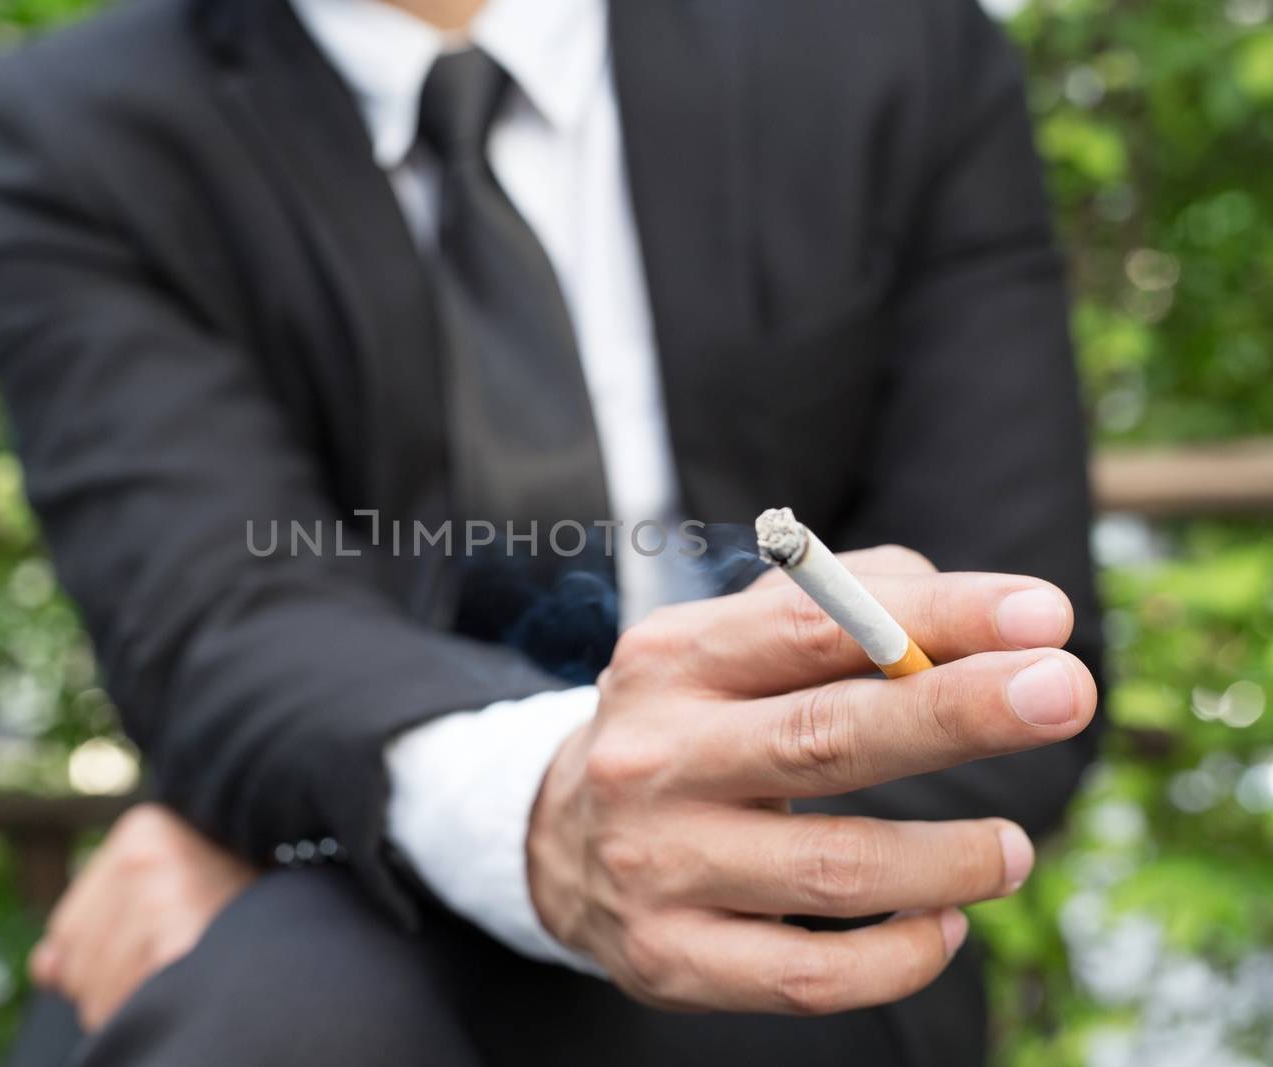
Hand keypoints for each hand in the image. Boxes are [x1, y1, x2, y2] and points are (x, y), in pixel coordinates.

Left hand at [29, 804, 258, 1030]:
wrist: (318, 947)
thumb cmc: (250, 915)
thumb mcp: (175, 893)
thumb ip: (104, 920)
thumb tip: (44, 968)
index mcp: (145, 828)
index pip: (67, 930)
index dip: (105, 963)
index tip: (162, 953)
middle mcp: (145, 856)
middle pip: (76, 964)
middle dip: (116, 986)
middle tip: (183, 968)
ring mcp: (158, 898)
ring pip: (93, 993)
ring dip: (132, 1003)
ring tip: (191, 976)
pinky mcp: (173, 943)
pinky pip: (116, 1010)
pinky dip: (142, 1020)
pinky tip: (186, 995)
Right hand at [527, 546, 1095, 1013]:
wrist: (562, 838)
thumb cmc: (692, 724)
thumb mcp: (733, 644)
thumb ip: (847, 606)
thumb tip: (978, 620)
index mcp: (672, 659)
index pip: (813, 624)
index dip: (935, 618)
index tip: (1044, 617)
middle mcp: (654, 757)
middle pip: (824, 737)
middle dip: (957, 714)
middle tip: (1066, 693)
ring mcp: (657, 863)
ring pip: (834, 869)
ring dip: (953, 861)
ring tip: (1012, 850)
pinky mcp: (671, 958)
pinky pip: (812, 976)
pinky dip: (903, 954)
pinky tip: (943, 925)